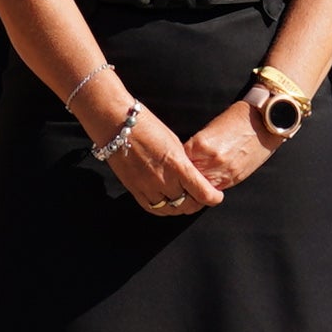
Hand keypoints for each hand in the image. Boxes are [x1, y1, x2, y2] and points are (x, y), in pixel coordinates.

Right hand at [90, 102, 223, 216]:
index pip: (203, 193)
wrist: (115, 122)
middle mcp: (163, 179)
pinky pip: (151, 208)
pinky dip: (161, 209)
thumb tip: (192, 177)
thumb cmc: (145, 125)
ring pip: (170, 210)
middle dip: (198, 203)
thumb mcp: (174, 142)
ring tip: (183, 200)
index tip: (216, 196)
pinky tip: (166, 203)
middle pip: (188, 205)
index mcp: (177, 165)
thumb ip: (184, 163)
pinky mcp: (132, 188)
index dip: (214, 198)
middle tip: (200, 198)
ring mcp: (146, 186)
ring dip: (180, 208)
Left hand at [182, 101, 274, 192]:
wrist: (263, 123)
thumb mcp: (209, 129)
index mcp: (200, 145)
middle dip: (183, 176)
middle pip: (188, 176)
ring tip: (193, 181)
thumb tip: (186, 157)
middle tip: (180, 176)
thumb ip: (196, 146)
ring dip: (197, 183)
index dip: (175, 163)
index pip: (179, 161)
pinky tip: (208, 181)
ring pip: (201, 186)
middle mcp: (211, 160)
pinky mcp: (235, 178)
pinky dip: (211, 185)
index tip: (173, 164)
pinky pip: (217, 187)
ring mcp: (224, 171)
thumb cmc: (237, 121)